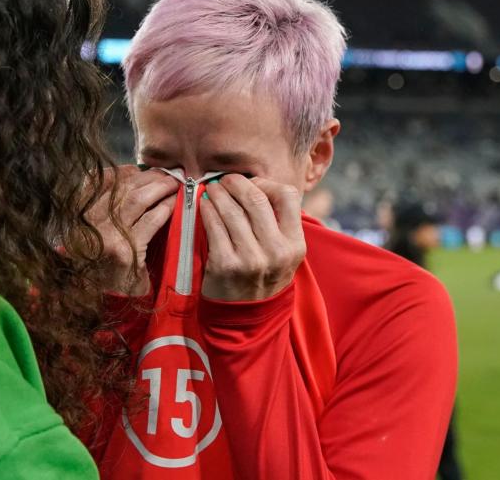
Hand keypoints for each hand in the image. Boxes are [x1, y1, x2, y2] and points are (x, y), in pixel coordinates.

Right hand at [86, 165, 179, 295]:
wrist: (108, 299)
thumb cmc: (106, 263)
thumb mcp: (98, 230)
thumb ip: (108, 201)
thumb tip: (129, 171)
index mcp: (81, 215)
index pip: (102, 182)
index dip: (124, 172)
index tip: (140, 169)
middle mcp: (90, 224)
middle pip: (123, 188)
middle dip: (148, 178)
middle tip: (167, 174)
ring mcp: (107, 237)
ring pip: (138, 200)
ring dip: (160, 188)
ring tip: (174, 185)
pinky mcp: (126, 250)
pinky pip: (150, 221)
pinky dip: (165, 208)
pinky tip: (174, 204)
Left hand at [199, 175, 305, 300]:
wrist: (247, 319)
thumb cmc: (263, 278)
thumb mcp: (284, 254)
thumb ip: (279, 224)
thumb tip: (258, 185)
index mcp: (295, 244)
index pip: (287, 196)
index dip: (266, 183)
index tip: (252, 182)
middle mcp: (276, 251)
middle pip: (256, 199)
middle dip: (237, 183)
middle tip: (225, 179)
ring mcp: (251, 259)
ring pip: (232, 210)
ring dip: (218, 194)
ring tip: (212, 189)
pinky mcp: (226, 264)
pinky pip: (214, 226)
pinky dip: (206, 210)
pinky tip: (203, 205)